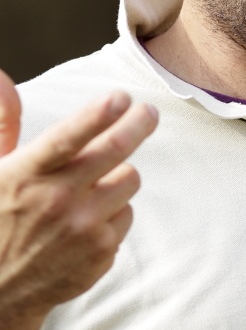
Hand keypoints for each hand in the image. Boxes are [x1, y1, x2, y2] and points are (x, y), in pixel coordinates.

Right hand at [0, 70, 158, 320]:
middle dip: (138, 124)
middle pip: (116, 150)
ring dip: (117, 176)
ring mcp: (82, 228)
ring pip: (129, 179)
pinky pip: (128, 212)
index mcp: (24, 176)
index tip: (122, 97)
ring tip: (90, 188)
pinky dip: (113, 212)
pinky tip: (85, 224)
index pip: (67, 139)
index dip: (97, 116)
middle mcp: (55, 201)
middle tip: (148, 112)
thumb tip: (2, 78)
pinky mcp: (102, 251)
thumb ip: (2, 124)